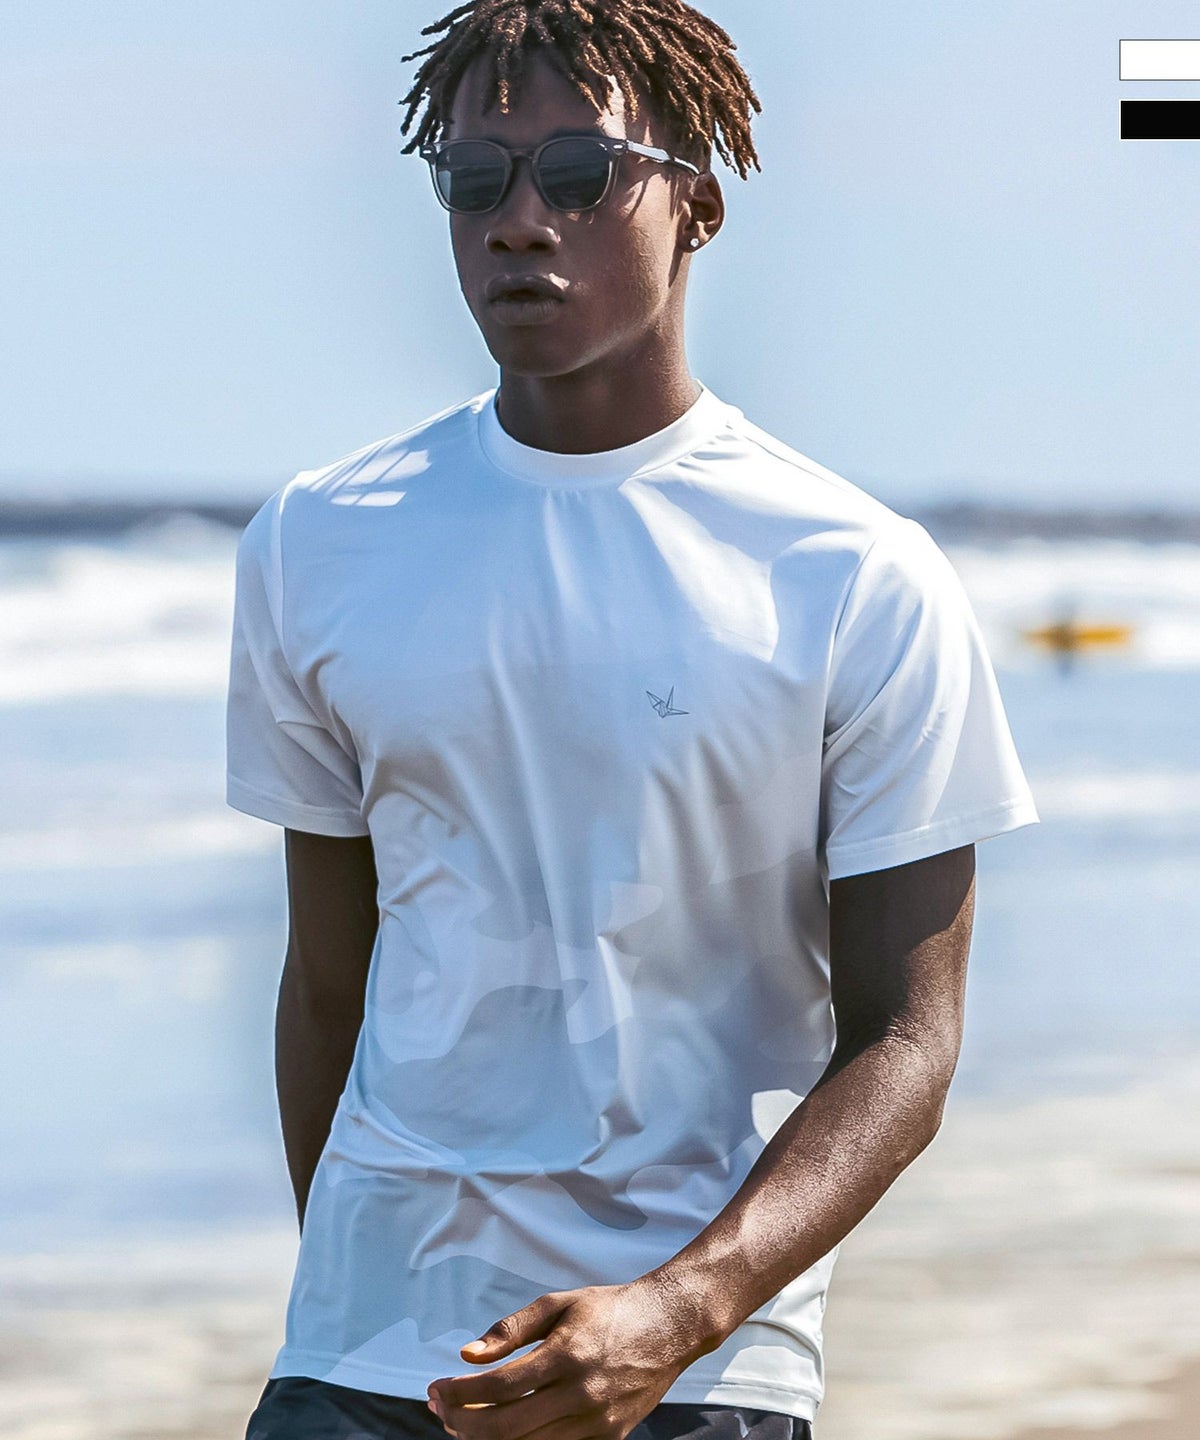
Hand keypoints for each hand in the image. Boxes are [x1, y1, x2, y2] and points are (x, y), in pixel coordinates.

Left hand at [426, 1277, 712, 1439]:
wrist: (669, 1327)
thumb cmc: (610, 1309)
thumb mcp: (558, 1303)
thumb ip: (511, 1329)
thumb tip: (468, 1354)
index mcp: (566, 1354)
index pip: (498, 1387)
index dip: (459, 1394)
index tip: (435, 1389)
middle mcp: (581, 1394)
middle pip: (506, 1427)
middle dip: (463, 1423)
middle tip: (440, 1411)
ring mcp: (597, 1423)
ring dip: (486, 1439)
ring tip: (464, 1422)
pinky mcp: (610, 1438)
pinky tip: (503, 1431)